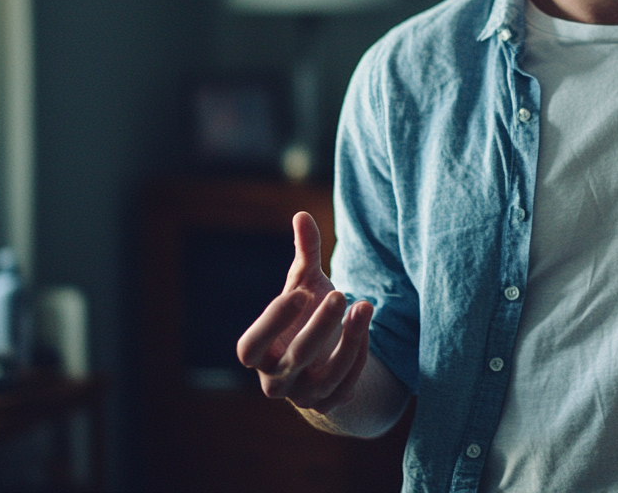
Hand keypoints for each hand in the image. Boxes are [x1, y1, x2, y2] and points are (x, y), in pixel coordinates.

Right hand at [237, 212, 372, 413]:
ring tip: (366, 305)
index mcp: (257, 352)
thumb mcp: (304, 284)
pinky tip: (367, 327)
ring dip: (349, 340)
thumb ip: (303, 254)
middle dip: (321, 325)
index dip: (272, 322)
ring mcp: (303, 395)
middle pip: (295, 357)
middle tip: (341, 293)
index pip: (251, 347)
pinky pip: (347, 385)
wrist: (325, 356)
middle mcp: (275, 380)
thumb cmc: (307, 313)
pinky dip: (360, 356)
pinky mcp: (329, 403)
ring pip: (327, 375)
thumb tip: (302, 214)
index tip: (299, 292)